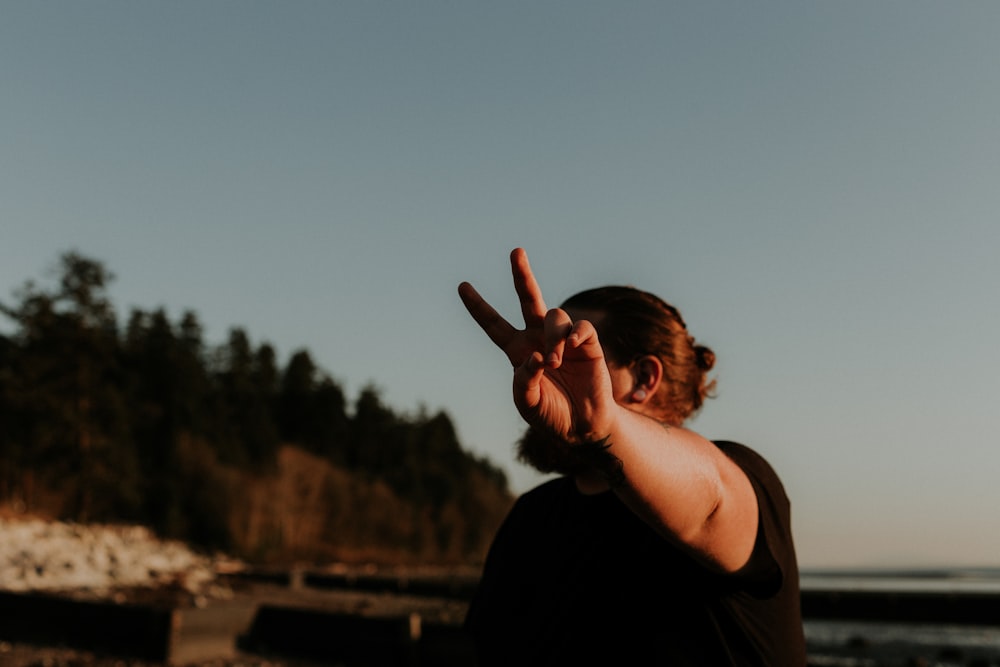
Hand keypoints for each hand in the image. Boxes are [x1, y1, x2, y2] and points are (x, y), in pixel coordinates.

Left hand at [458, 249, 617, 441]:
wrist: (584, 426)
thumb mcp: (527, 403)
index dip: (478, 307)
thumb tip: (535, 356)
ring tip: (555, 362)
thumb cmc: (552, 415)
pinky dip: (574, 336)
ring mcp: (564, 338)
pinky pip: (579, 327)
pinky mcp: (588, 343)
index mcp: (518, 350)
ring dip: (552, 337)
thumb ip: (524, 382)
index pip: (494, 324)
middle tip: (516, 252)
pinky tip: (572, 349)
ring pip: (554, 316)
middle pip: (527, 298)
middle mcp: (538, 338)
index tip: (462, 286)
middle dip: (522, 275)